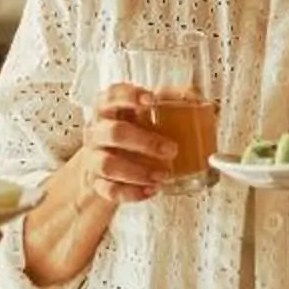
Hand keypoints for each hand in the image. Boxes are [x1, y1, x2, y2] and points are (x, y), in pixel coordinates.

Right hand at [70, 83, 176, 207]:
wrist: (101, 166)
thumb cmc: (126, 134)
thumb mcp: (141, 114)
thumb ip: (166, 102)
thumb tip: (194, 96)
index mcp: (108, 109)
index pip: (112, 96)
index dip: (130, 96)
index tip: (151, 100)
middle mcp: (97, 132)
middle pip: (114, 133)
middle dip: (145, 142)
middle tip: (171, 149)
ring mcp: (95, 158)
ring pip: (108, 165)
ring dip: (138, 172)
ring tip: (163, 176)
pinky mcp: (97, 183)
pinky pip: (110, 190)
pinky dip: (132, 192)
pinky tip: (151, 190)